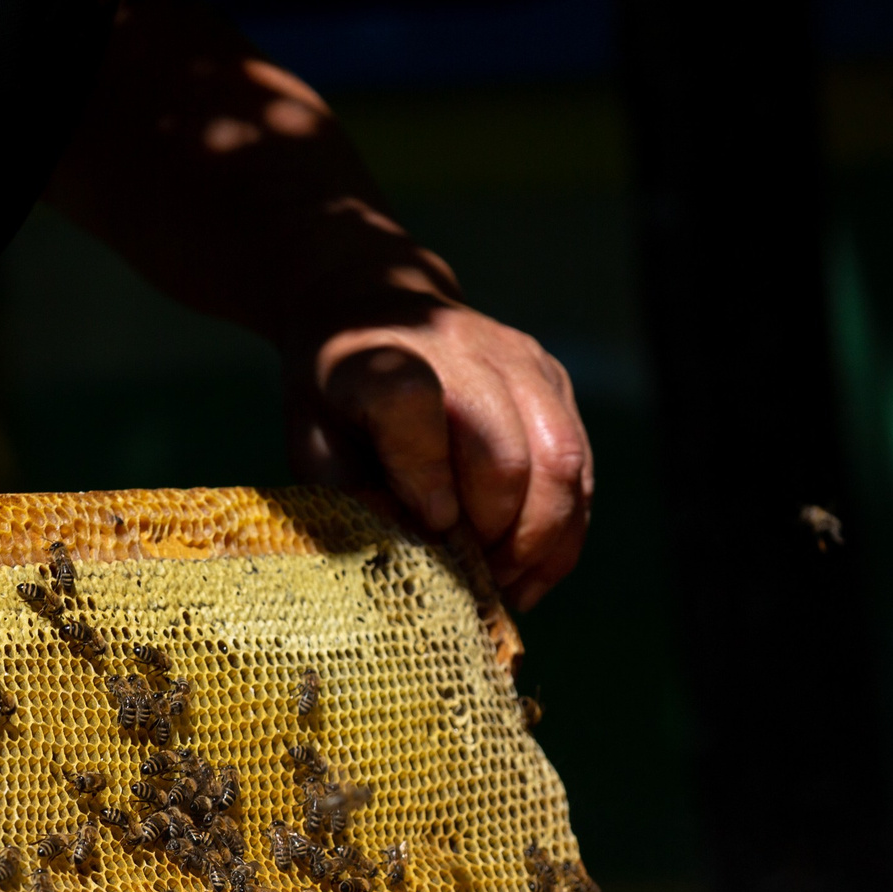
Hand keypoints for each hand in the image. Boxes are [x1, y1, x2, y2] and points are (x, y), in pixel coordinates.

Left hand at [286, 301, 592, 610]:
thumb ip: (349, 490)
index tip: (430, 527)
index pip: (415, 408)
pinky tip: (532, 570)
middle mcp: (461, 348)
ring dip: (539, 540)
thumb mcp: (311, 441)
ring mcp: (520, 361)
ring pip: (559, 462)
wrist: (376, 307)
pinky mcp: (555, 379)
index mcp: (384, 358)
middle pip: (505, 454)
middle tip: (472, 582)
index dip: (426, 477)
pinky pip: (581, 466)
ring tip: (505, 584)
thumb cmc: (337, 395)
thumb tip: (414, 541)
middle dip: (495, 537)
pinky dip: (564, 531)